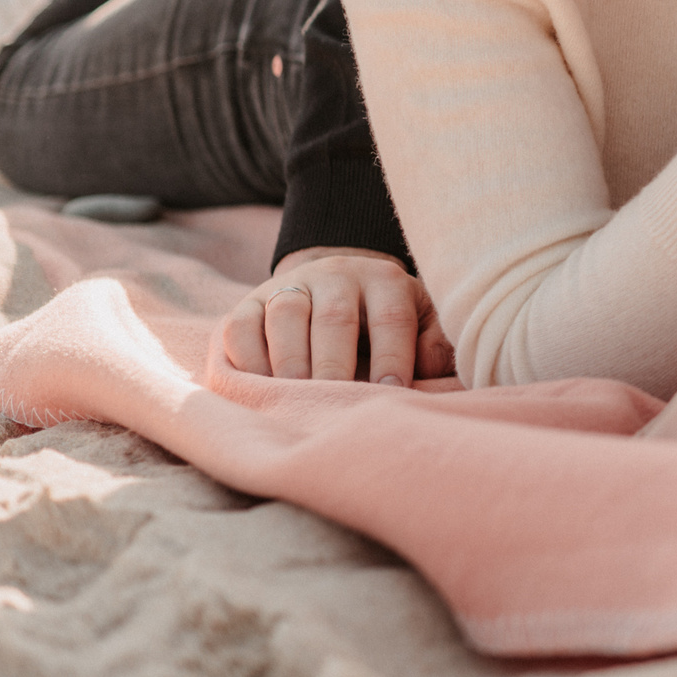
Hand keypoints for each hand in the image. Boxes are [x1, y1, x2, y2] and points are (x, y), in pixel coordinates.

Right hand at [219, 247, 453, 385]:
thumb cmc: (387, 323)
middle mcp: (336, 274)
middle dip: (335, 365)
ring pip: (285, 315)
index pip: (391, 317)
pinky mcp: (250, 303)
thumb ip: (435, 342)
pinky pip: (241, 327)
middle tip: (336, 401)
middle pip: (334, 318)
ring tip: (297, 398)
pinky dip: (248, 358)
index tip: (392, 391)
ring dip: (291, 361)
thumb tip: (430, 365)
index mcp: (384, 280)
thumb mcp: (422, 321)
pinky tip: (261, 387)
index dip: (393, 356)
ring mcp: (290, 286)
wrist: (336, 288)